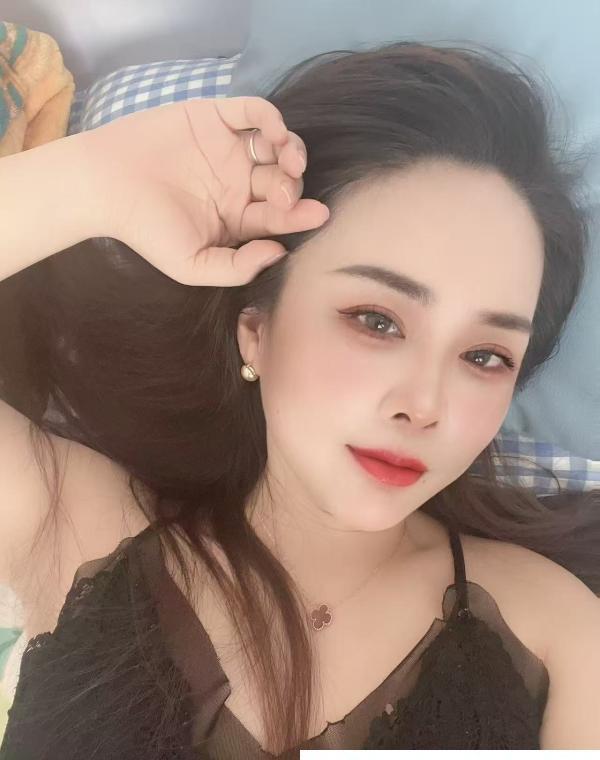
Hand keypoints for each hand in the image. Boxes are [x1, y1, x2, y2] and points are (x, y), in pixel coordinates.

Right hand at [83, 96, 329, 284]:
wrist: (105, 186)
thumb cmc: (148, 230)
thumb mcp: (193, 265)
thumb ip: (238, 267)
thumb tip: (279, 253)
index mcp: (238, 217)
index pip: (278, 217)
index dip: (300, 216)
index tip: (318, 215)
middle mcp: (239, 182)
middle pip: (282, 180)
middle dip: (293, 186)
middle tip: (286, 193)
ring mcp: (229, 148)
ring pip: (276, 146)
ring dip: (292, 152)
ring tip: (289, 162)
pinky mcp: (216, 117)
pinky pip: (254, 112)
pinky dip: (271, 119)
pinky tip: (275, 134)